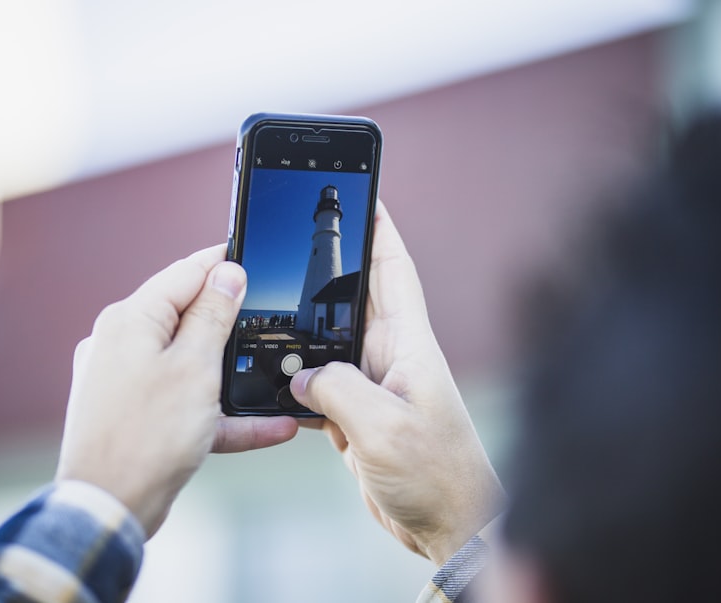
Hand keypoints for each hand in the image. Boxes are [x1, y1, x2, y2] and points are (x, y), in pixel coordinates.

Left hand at [56, 244, 297, 536]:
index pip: (185, 273)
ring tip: (273, 375)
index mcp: (130, 320)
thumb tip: (226, 273)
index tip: (254, 257)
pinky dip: (221, 411)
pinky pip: (185, 401)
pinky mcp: (134, 413)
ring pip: (190, 362)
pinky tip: (267, 425)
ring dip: (232, 372)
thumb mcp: (195, 368)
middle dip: (230, 320)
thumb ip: (213, 315)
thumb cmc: (145, 437)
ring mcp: (125, 380)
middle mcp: (120, 343)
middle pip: (186, 316)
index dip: (223, 264)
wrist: (108, 508)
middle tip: (270, 318)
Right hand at [290, 202, 503, 564]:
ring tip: (270, 311)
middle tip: (293, 239)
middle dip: (326, 270)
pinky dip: (298, 382)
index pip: (393, 270)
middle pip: (353, 298)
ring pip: (330, 343)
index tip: (363, 195)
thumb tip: (302, 377)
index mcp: (408, 345)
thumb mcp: (383, 427)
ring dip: (305, 331)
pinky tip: (278, 382)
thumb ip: (337, 390)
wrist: (449, 526)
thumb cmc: (437, 474)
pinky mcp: (359, 417)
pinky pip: (321, 386)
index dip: (379, 229)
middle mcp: (391, 358)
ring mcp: (374, 387)